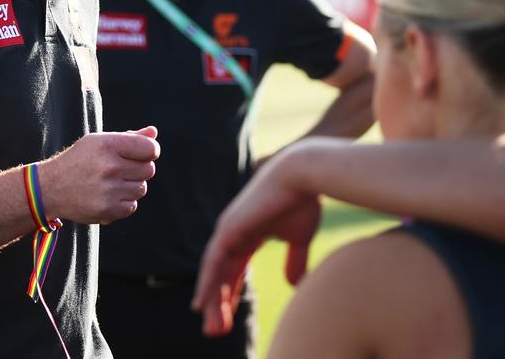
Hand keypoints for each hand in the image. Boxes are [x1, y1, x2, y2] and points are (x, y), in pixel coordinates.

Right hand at [40, 126, 159, 224]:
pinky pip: (132, 206)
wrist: (51, 187)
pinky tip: (108, 196)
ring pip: (141, 189)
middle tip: (121, 169)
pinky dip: (124, 202)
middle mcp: (110, 167)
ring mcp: (109, 190)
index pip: (150, 149)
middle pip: (149, 170)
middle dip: (139, 169)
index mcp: (108, 145)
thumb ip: (129, 137)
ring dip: (131, 186)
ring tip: (112, 183)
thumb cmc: (79, 160)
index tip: (142, 154)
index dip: (150, 151)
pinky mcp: (107, 210)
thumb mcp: (99, 141)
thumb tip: (153, 133)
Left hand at [192, 155, 320, 335]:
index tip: (227, 317)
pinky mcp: (229, 228)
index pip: (235, 268)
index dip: (231, 292)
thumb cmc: (304, 200)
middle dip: (219, 302)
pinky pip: (214, 262)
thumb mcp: (300, 237)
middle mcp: (234, 231)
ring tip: (210, 327)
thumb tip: (294, 285)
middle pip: (222, 273)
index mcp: (251, 232)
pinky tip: (200, 303)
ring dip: (211, 300)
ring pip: (215, 271)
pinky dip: (206, 283)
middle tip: (214, 331)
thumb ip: (295, 259)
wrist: (302, 174)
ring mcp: (229, 228)